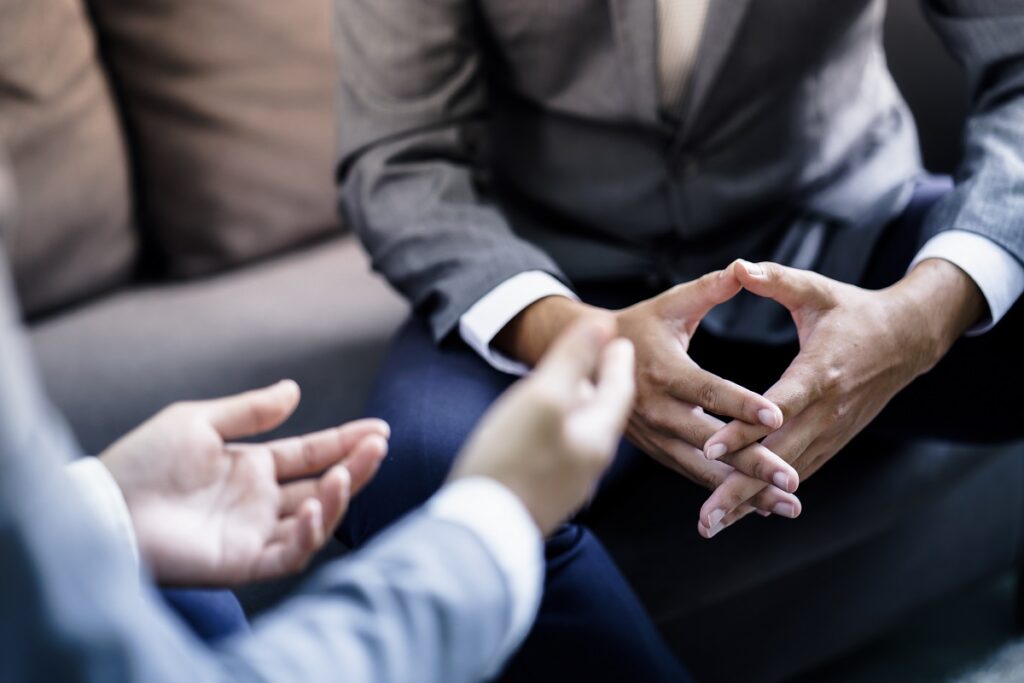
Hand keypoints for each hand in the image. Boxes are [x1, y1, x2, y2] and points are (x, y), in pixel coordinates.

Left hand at [100, 380, 388, 585]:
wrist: (106, 504)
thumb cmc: (143, 461)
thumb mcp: (199, 421)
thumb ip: (250, 411)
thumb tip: (294, 390)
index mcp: (253, 467)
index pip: (311, 454)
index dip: (345, 442)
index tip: (378, 429)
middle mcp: (261, 501)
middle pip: (323, 486)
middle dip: (355, 466)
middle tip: (378, 445)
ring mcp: (255, 533)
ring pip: (315, 521)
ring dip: (337, 498)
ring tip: (345, 474)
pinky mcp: (243, 563)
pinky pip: (288, 555)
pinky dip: (307, 535)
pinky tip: (310, 509)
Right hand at [451, 318, 634, 534]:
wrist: (480, 533)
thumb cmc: (511, 461)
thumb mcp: (543, 398)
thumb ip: (574, 360)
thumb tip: (603, 325)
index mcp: (597, 437)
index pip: (619, 390)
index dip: (617, 360)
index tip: (618, 338)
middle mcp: (589, 463)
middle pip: (601, 412)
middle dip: (601, 383)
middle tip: (600, 358)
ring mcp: (566, 482)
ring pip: (580, 432)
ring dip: (578, 406)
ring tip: (569, 387)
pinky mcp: (542, 495)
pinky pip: (559, 451)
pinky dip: (558, 429)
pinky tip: (539, 428)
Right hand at [495, 273, 800, 518]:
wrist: (586, 361)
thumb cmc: (638, 327)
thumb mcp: (670, 305)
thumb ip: (708, 290)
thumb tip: (743, 269)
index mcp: (665, 372)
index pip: (709, 391)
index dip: (742, 404)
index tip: (777, 415)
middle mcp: (659, 411)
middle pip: (711, 442)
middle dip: (752, 463)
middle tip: (791, 481)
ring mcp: (656, 436)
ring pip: (703, 469)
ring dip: (744, 490)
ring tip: (786, 506)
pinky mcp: (657, 450)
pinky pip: (693, 474)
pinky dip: (724, 491)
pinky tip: (757, 505)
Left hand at [697, 258, 984, 537]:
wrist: (907, 338)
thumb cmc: (853, 311)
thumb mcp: (817, 291)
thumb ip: (776, 280)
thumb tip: (739, 267)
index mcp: (820, 372)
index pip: (776, 406)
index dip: (744, 428)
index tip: (711, 447)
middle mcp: (827, 411)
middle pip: (778, 457)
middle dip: (739, 488)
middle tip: (704, 518)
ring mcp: (832, 431)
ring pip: (786, 474)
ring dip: (750, 502)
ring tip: (711, 525)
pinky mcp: (833, 440)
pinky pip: (798, 472)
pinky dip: (769, 496)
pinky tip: (739, 514)